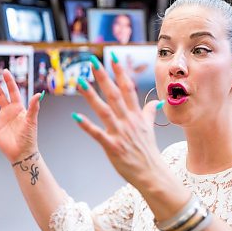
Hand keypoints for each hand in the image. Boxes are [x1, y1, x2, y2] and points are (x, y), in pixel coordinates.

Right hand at [0, 69, 42, 162]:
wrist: (22, 153)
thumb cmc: (29, 138)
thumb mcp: (32, 121)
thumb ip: (34, 107)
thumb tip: (38, 94)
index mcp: (18, 108)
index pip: (13, 92)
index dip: (9, 82)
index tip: (5, 71)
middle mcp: (8, 112)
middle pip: (0, 95)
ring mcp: (0, 119)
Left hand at [73, 55, 165, 187]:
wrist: (152, 173)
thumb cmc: (148, 151)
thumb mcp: (150, 129)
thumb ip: (149, 112)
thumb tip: (155, 101)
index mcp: (136, 115)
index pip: (127, 88)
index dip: (119, 72)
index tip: (112, 57)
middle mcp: (128, 121)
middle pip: (114, 94)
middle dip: (103, 77)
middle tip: (92, 62)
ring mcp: (120, 133)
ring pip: (104, 110)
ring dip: (91, 96)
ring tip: (79, 82)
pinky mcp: (112, 147)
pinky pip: (97, 134)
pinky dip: (86, 126)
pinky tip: (75, 117)